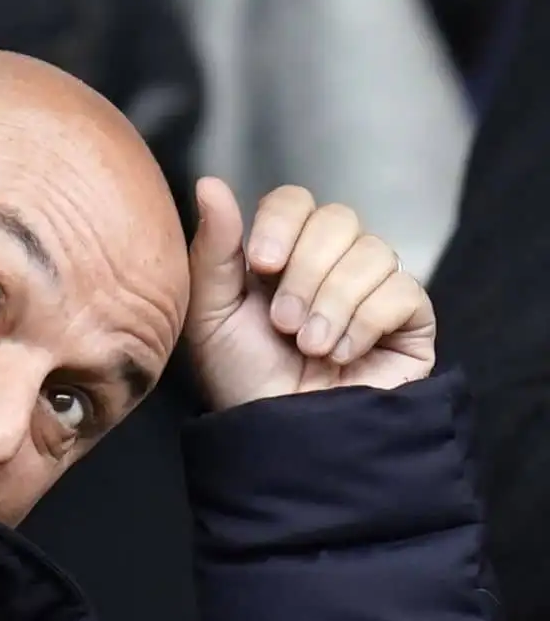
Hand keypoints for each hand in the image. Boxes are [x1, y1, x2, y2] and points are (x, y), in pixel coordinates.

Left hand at [184, 178, 436, 410]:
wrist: (281, 437)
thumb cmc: (242, 379)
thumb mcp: (211, 314)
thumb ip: (213, 248)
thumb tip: (209, 183)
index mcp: (283, 253)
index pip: (296, 201)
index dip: (281, 223)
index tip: (261, 265)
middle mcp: (332, 263)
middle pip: (338, 219)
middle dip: (305, 272)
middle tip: (282, 323)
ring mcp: (375, 288)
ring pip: (373, 252)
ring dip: (331, 303)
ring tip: (308, 345)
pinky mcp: (410, 320)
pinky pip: (403, 291)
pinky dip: (364, 324)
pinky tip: (341, 355)